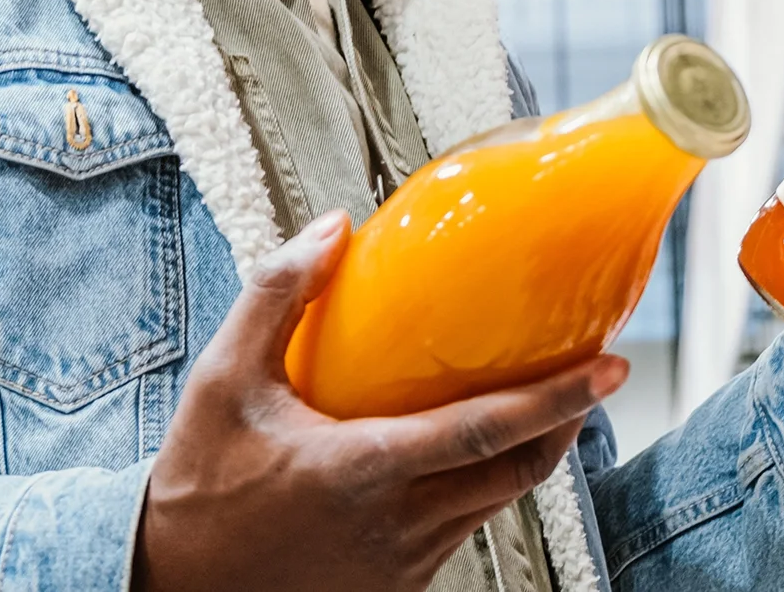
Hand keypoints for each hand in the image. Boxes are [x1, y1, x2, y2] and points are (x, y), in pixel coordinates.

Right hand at [132, 210, 629, 591]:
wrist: (174, 584)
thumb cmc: (199, 481)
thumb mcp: (222, 379)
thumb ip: (276, 296)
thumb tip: (334, 227)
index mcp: (364, 469)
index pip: (487, 432)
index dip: (559, 400)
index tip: (609, 365)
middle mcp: (399, 522)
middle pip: (519, 472)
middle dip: (569, 423)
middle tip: (594, 373)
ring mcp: (404, 562)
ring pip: (498, 502)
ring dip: (532, 453)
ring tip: (548, 401)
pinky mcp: (400, 585)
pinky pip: (465, 529)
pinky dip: (487, 486)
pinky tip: (478, 450)